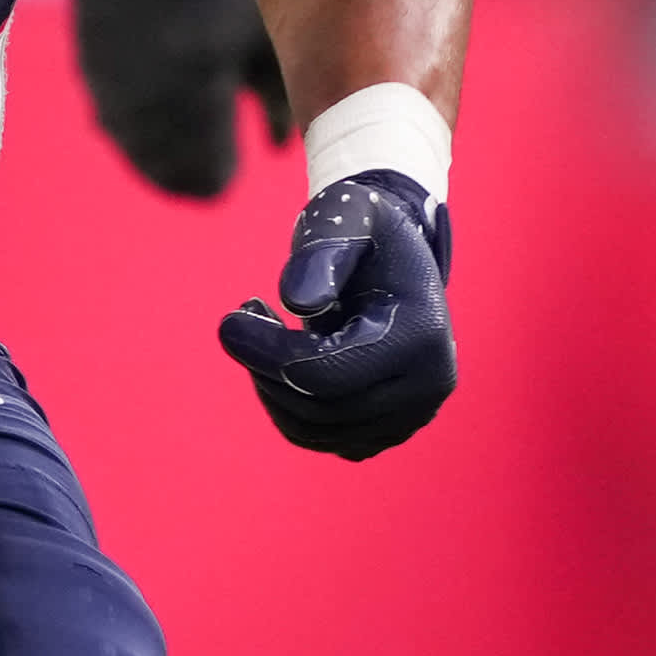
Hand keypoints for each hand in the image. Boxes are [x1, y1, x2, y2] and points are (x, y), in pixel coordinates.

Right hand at [64, 0, 286, 197]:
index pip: (208, 184)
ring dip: (182, 121)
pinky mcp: (89, 47)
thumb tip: (285, 144)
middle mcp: (129, 113)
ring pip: (146, 136)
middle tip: (254, 100)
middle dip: (212, 148)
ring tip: (224, 65)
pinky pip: (126, 100)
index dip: (246, 158)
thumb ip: (281, 93)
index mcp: (181, 112)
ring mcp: (101, 81)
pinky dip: (156, 90)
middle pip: (171, 170)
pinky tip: (188, 36)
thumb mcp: (269, 15)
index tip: (274, 123)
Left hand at [216, 170, 455, 460]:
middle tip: (242, 320)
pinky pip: (322, 438)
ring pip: (315, 431)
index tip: (229, 322)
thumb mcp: (346, 218)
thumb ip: (322, 252)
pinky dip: (288, 404)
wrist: (393, 256)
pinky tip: (281, 357)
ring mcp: (411, 415)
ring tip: (262, 332)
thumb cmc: (365, 231)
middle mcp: (427, 387)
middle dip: (264, 367)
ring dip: (271, 386)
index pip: (327, 374)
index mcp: (421, 336)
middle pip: (319, 408)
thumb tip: (298, 299)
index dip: (268, 353)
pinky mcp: (387, 429)